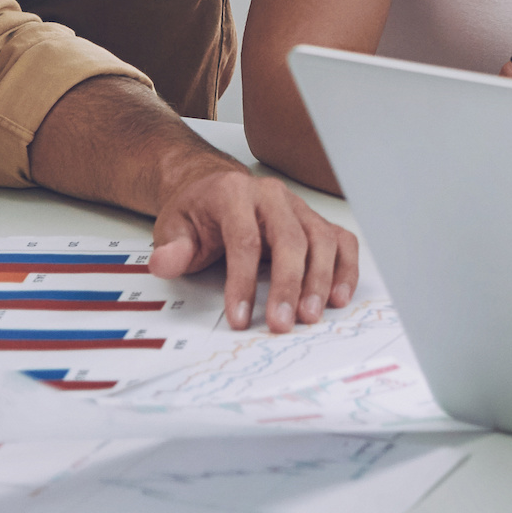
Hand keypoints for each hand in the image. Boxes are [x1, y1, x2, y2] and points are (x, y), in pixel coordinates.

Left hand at [149, 151, 360, 331]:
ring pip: (321, 240)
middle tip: (283, 323)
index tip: (241, 318)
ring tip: (311, 316)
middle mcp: (273, 197)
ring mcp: (298, 208)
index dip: (243, 282)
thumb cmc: (197, 213)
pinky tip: (338, 297)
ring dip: (320, 280)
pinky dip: (345, 269)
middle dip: (289, 284)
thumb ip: (172, 248)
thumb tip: (166, 262)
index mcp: (235, 194)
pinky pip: (340, 241)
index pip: (245, 239)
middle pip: (290, 239)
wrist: (213, 189)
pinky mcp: (314, 221)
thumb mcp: (173, 227)